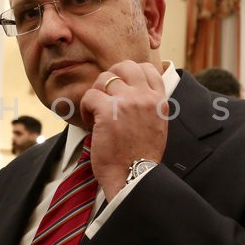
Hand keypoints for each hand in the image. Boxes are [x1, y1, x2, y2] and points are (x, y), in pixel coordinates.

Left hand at [80, 61, 167, 200]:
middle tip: (104, 97)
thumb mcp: (156, 126)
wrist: (134, 178)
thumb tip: (132, 90)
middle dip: (110, 78)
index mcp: (159, 101)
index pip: (147, 68)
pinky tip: (90, 122)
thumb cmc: (141, 157)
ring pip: (103, 79)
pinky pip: (89, 95)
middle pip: (124, 66)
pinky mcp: (108, 110)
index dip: (129, 74)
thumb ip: (148, 105)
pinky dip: (85, 108)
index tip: (120, 89)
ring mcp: (127, 102)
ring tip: (96, 114)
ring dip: (96, 95)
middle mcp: (145, 97)